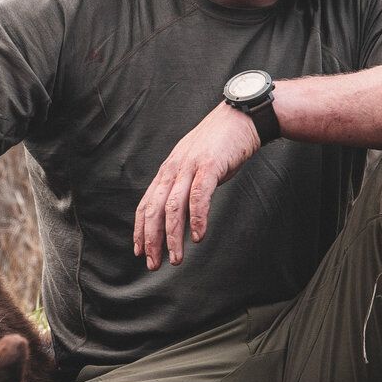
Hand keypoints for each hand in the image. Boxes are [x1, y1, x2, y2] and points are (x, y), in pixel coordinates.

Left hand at [132, 103, 261, 269]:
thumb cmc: (220, 144)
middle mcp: (174, 169)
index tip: (139, 251)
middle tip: (153, 263)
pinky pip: (199, 196)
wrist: (241, 118)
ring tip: (175, 258)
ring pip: (173, 207)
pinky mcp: (210, 166)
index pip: (147, 204)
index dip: (141, 229)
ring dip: (173, 236)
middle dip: (151, 239)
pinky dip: (197, 218)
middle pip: (155, 209)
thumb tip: (182, 214)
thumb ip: (185, 186)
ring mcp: (191, 167)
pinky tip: (198, 236)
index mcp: (168, 170)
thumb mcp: (195, 165)